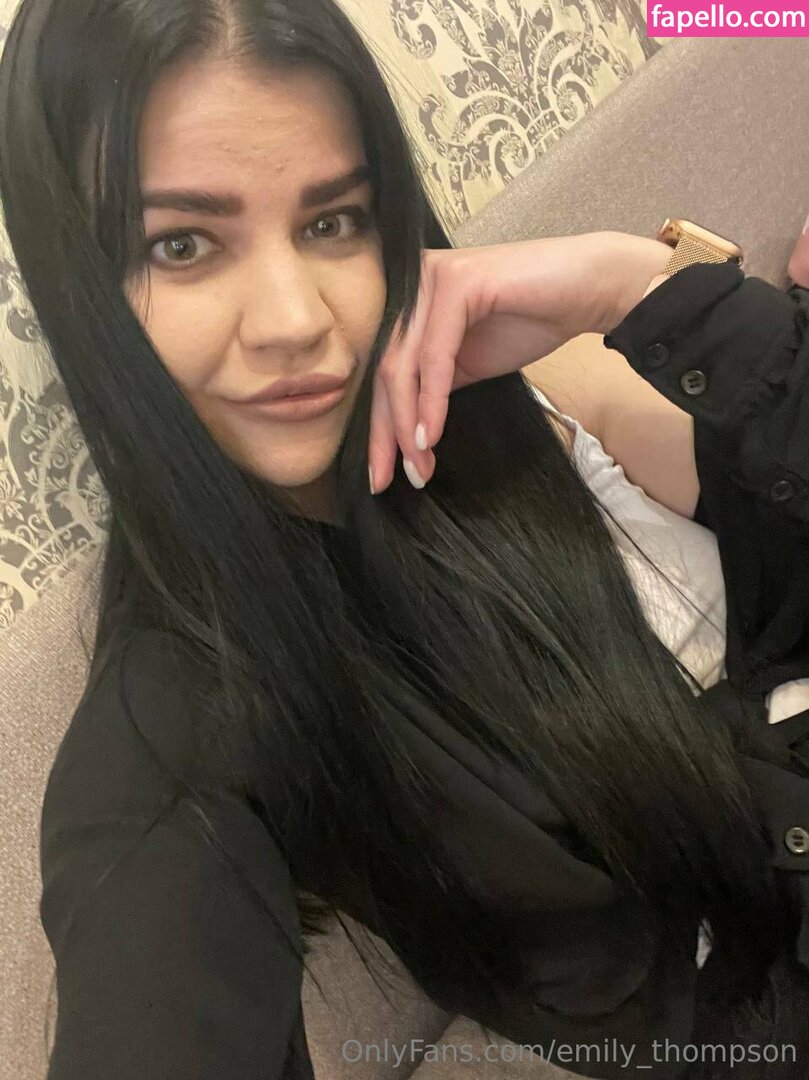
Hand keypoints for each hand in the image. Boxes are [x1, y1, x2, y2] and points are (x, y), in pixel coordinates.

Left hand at [368, 231, 670, 492]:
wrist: (591, 289)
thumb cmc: (535, 320)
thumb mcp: (471, 362)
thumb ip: (435, 385)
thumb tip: (405, 432)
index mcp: (412, 301)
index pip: (384, 371)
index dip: (380, 426)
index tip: (383, 474)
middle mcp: (412, 284)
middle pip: (385, 372)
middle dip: (386, 434)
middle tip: (387, 480)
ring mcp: (431, 278)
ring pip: (403, 367)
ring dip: (408, 425)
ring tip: (418, 467)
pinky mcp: (457, 282)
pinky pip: (434, 356)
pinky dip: (431, 401)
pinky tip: (430, 436)